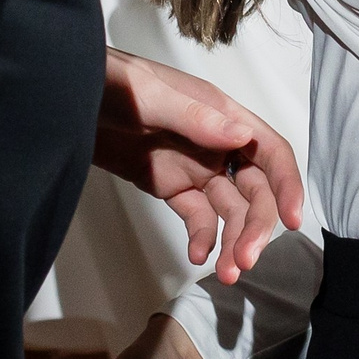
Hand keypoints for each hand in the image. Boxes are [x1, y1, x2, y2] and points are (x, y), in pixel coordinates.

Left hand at [94, 50, 303, 284]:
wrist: (65, 101)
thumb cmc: (112, 84)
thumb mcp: (152, 98)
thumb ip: (196, 118)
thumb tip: (241, 136)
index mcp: (222, 115)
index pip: (270, 151)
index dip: (287, 184)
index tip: (293, 220)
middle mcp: (217, 144)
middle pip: (254, 190)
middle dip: (255, 226)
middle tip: (247, 260)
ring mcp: (194, 168)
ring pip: (228, 210)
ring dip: (233, 240)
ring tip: (229, 273)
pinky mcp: (170, 187)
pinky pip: (196, 217)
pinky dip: (201, 237)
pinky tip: (197, 256)